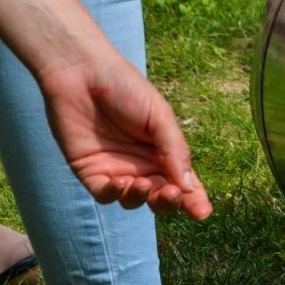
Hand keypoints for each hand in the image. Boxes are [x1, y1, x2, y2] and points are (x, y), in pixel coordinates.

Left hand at [38, 55, 212, 219]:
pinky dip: (116, 194)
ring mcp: (115, 169)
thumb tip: (190, 187)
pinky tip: (122, 181)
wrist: (81, 72)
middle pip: (161, 196)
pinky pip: (106, 195)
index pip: (184, 181)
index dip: (195, 198)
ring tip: (144, 183)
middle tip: (171, 193)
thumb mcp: (159, 117)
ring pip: (135, 201)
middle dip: (170, 201)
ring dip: (144, 198)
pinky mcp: (89, 171)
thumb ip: (175, 151)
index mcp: (164, 150)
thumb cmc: (124, 87)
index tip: (203, 212)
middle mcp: (142, 164)